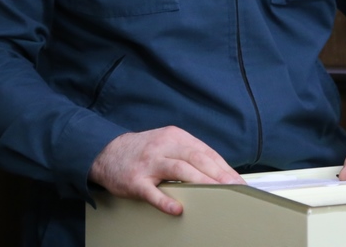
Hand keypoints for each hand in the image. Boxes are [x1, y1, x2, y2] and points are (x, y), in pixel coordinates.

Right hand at [89, 126, 245, 215]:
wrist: (107, 153)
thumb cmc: (143, 151)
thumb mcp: (167, 144)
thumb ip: (189, 154)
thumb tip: (218, 170)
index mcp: (174, 137)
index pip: (205, 152)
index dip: (223, 167)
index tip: (238, 180)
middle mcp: (163, 147)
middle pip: (196, 158)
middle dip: (218, 173)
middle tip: (234, 187)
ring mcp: (149, 163)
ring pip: (179, 170)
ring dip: (200, 182)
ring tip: (216, 193)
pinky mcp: (135, 180)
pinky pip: (152, 192)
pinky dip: (166, 200)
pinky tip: (177, 208)